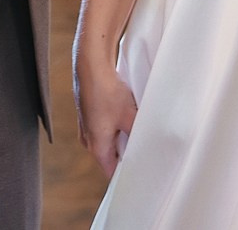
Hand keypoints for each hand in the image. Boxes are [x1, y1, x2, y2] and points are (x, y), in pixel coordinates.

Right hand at [74, 49, 138, 177]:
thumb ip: (139, 134)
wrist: (90, 66)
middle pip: (110, 155)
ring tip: (136, 127)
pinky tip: (127, 113)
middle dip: (127, 151)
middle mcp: (88, 139)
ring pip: (108, 139)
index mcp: (96, 147)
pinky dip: (116, 123)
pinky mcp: (89, 112)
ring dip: (122, 135)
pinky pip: (105, 126)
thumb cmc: (107, 92)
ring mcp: (87, 126)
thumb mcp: (130, 116)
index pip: (111, 171)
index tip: (142, 167)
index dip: (127, 171)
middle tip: (145, 145)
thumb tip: (150, 144)